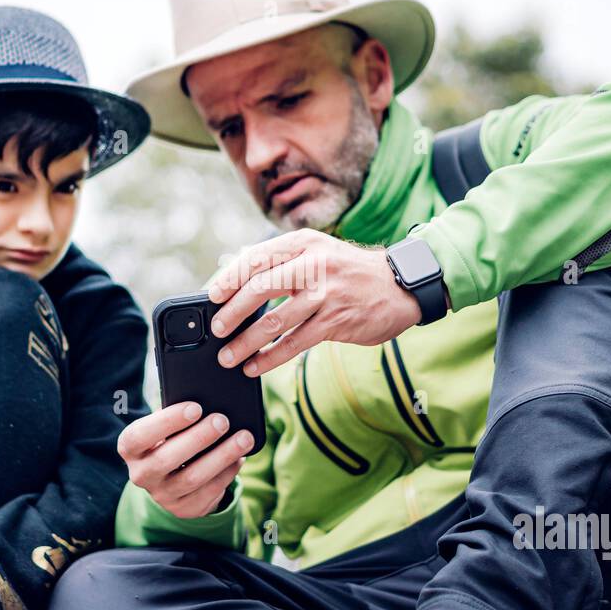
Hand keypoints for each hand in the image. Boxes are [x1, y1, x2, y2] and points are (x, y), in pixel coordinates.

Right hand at [117, 402, 250, 518]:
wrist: (170, 477)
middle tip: (222, 420)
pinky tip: (239, 457)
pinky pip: (208, 491)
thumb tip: (209, 400)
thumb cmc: (169, 439)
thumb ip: (177, 416)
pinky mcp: (183, 508)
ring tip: (243, 438)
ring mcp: (161, 495)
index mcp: (130, 448)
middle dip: (199, 437)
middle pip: (168, 458)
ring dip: (221, 456)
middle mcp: (140, 474)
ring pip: (192, 477)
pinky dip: (227, 472)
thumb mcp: (164, 427)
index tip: (195, 407)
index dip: (167, 421)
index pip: (140, 436)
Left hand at [208, 229, 423, 376]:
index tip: (211, 297)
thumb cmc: (347, 272)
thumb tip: (230, 273)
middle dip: (233, 312)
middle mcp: (314, 264)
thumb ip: (279, 262)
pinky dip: (271, 357)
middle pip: (261, 288)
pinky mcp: (336, 319)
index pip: (256, 258)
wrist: (399, 287)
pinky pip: (296, 342)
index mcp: (303, 243)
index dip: (230, 279)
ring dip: (247, 342)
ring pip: (276, 320)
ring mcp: (326, 292)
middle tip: (217, 330)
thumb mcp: (316, 252)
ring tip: (229, 357)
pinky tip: (256, 366)